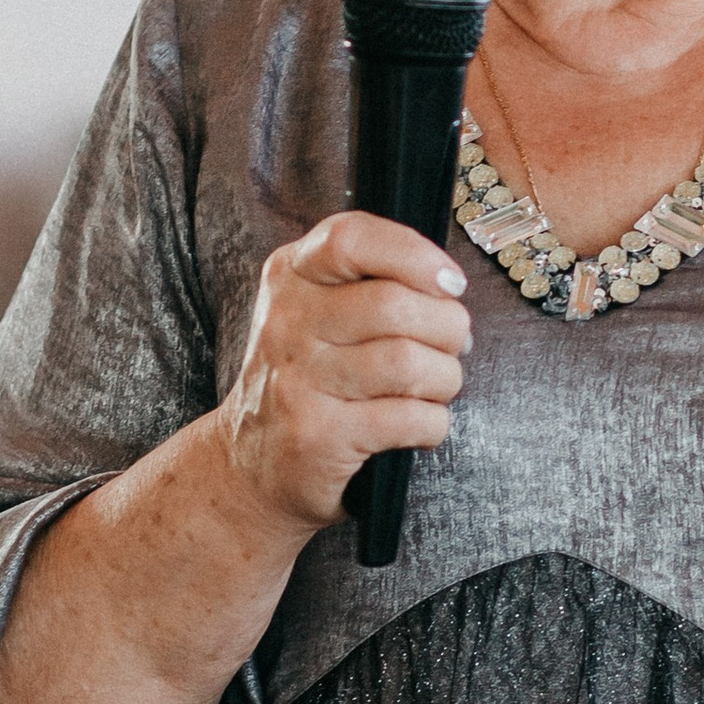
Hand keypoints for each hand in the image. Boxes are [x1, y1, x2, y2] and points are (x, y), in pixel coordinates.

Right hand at [222, 211, 472, 537]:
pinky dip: (433, 423)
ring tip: (437, 387)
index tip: (450, 282)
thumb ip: (369, 282)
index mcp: (290, 276)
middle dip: (449, 328)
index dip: (415, 254)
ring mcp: (298, 380)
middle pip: (395, 305)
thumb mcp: (314, 312)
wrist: (250, 465)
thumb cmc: (305, 381)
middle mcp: (287, 322)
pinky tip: (420, 425)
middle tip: (452, 346)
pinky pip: (409, 417)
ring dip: (445, 378)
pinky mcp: (317, 434)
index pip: (352, 239)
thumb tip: (448, 286)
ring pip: (408, 362)